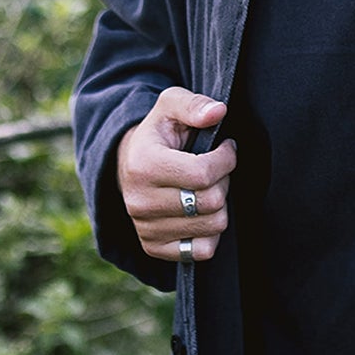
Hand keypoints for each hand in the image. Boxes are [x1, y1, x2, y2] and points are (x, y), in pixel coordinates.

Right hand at [116, 89, 235, 261]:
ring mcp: (145, 229)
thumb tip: (218, 112)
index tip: (225, 147)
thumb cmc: (158, 133)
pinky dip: (211, 231)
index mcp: (144, 165)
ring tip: (206, 187)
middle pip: (211, 202)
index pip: (203, 174)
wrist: (128, 163)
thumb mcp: (171, 105)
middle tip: (216, 168)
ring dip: (220, 204)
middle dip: (223, 180)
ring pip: (213, 226)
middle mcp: (139, 202)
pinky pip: (202, 250)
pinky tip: (201, 210)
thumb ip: (194, 104)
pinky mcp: (154, 248)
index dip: (226, 158)